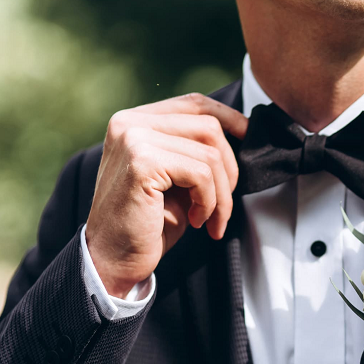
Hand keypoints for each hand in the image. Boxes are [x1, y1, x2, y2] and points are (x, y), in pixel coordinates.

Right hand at [85, 93, 246, 297]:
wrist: (113, 259)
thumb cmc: (149, 224)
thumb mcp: (177, 180)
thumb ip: (196, 152)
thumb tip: (242, 134)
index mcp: (136, 121)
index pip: (195, 104)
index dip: (230, 119)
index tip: (250, 139)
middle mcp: (131, 123)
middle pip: (209, 127)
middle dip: (230, 170)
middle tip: (224, 206)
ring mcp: (134, 139)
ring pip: (210, 154)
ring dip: (222, 195)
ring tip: (210, 219)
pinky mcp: (142, 162)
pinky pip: (201, 175)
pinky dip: (209, 202)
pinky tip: (197, 221)